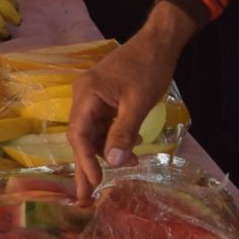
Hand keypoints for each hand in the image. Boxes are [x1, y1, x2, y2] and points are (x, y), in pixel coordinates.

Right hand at [67, 4, 195, 194]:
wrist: (160, 42)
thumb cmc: (149, 68)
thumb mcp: (138, 103)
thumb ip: (123, 133)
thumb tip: (112, 163)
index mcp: (86, 94)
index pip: (78, 135)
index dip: (85, 161)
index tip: (95, 183)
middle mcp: (83, 96)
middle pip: (82, 137)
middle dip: (87, 166)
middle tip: (87, 196)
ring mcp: (94, 97)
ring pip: (93, 133)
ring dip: (105, 153)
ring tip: (119, 172)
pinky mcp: (105, 98)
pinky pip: (104, 125)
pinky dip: (115, 140)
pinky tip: (132, 149)